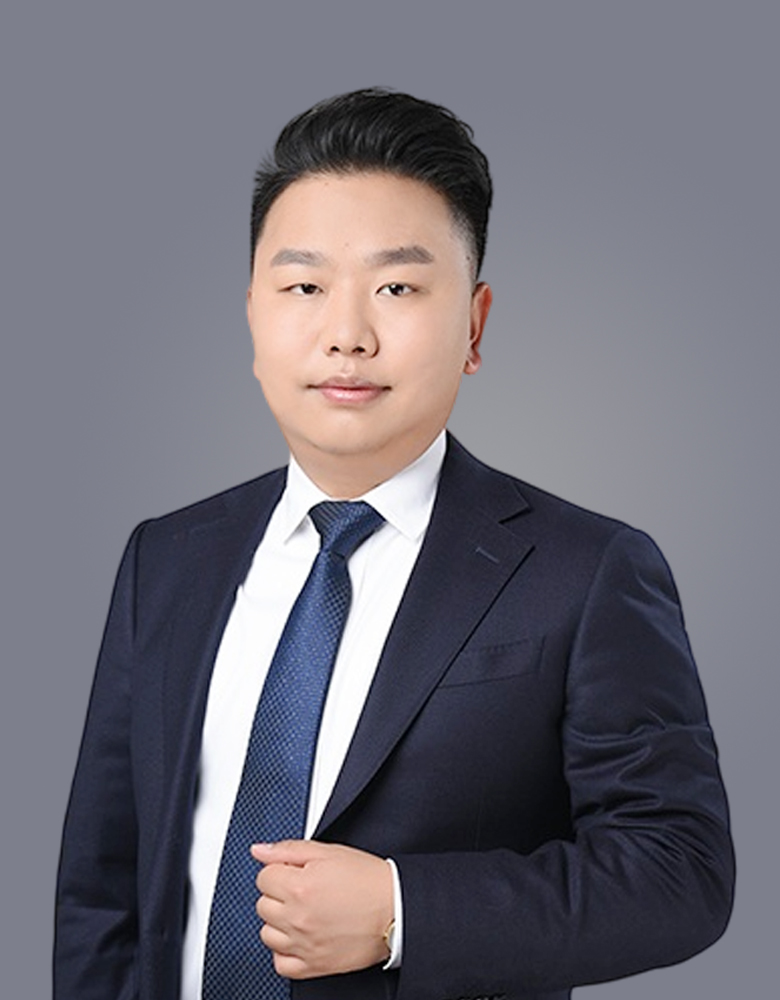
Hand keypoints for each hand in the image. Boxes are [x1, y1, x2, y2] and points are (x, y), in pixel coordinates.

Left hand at [250, 839, 392, 979]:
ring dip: (280, 922)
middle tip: (304, 889)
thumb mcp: (328, 852)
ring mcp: (303, 944)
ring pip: (267, 934)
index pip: (263, 877)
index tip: (295, 872)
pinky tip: (300, 937)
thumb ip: (288, 850)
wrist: (395, 909)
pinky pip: (280, 964)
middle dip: (279, 893)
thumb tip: (259, 851)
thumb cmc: (368, 880)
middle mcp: (297, 918)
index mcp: (299, 886)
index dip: (280, 870)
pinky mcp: (313, 966)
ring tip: (303, 912)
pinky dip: (285, 952)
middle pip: (263, 904)